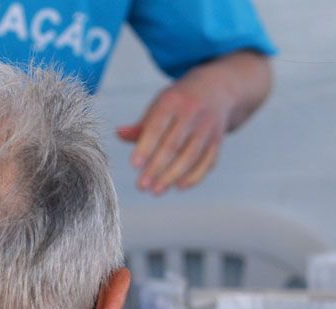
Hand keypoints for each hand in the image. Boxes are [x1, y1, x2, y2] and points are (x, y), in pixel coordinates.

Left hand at [116, 75, 230, 193]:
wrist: (217, 90)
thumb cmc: (180, 101)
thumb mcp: (160, 105)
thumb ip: (141, 124)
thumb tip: (119, 134)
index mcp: (172, 101)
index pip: (157, 127)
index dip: (145, 147)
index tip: (134, 165)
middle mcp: (192, 114)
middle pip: (173, 145)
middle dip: (156, 168)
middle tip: (141, 186)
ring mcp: (207, 128)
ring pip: (190, 156)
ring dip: (172, 176)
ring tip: (156, 191)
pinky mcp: (217, 141)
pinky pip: (206, 162)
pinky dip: (193, 176)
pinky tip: (178, 186)